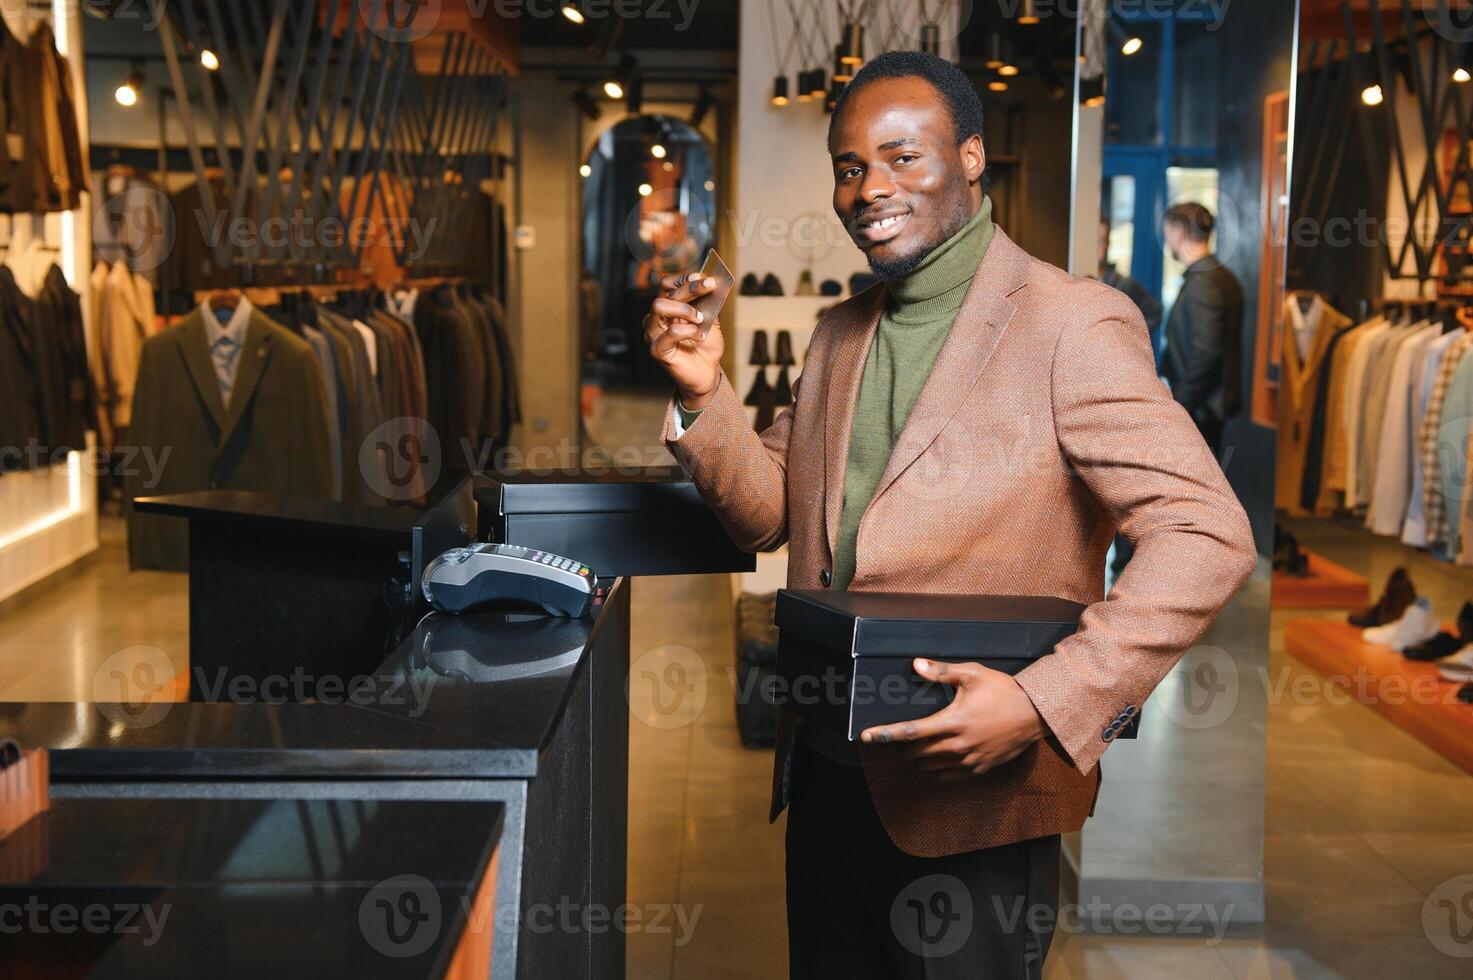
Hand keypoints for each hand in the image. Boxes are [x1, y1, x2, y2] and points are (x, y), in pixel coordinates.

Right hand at [645, 272, 724, 409]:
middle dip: (689, 287)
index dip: (683, 278)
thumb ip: (709, 303)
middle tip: (709, 286)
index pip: (667, 285)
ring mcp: (654, 334)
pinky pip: (669, 333)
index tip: (702, 276)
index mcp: (668, 308)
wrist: (707, 374)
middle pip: (664, 292)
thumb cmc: (706, 347)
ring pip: (659, 306)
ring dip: (684, 308)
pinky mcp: (657, 350)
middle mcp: (657, 319)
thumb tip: (713, 283)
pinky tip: (700, 335)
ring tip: (700, 318)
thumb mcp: (711, 321)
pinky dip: (688, 330)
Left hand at [860, 659, 1047, 781]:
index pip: (910, 732)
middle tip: (896, 737)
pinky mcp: (979, 769)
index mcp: (953, 722)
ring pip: (930, 767)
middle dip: (901, 747)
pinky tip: (937, 757)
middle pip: (916, 754)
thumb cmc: (1003, 691)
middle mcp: (958, 746)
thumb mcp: (972, 675)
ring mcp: (969, 761)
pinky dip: (936, 769)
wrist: (1036, 715)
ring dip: (917, 758)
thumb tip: (916, 665)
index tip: (866, 737)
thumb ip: (941, 672)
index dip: (885, 734)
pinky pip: (948, 776)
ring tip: (915, 745)